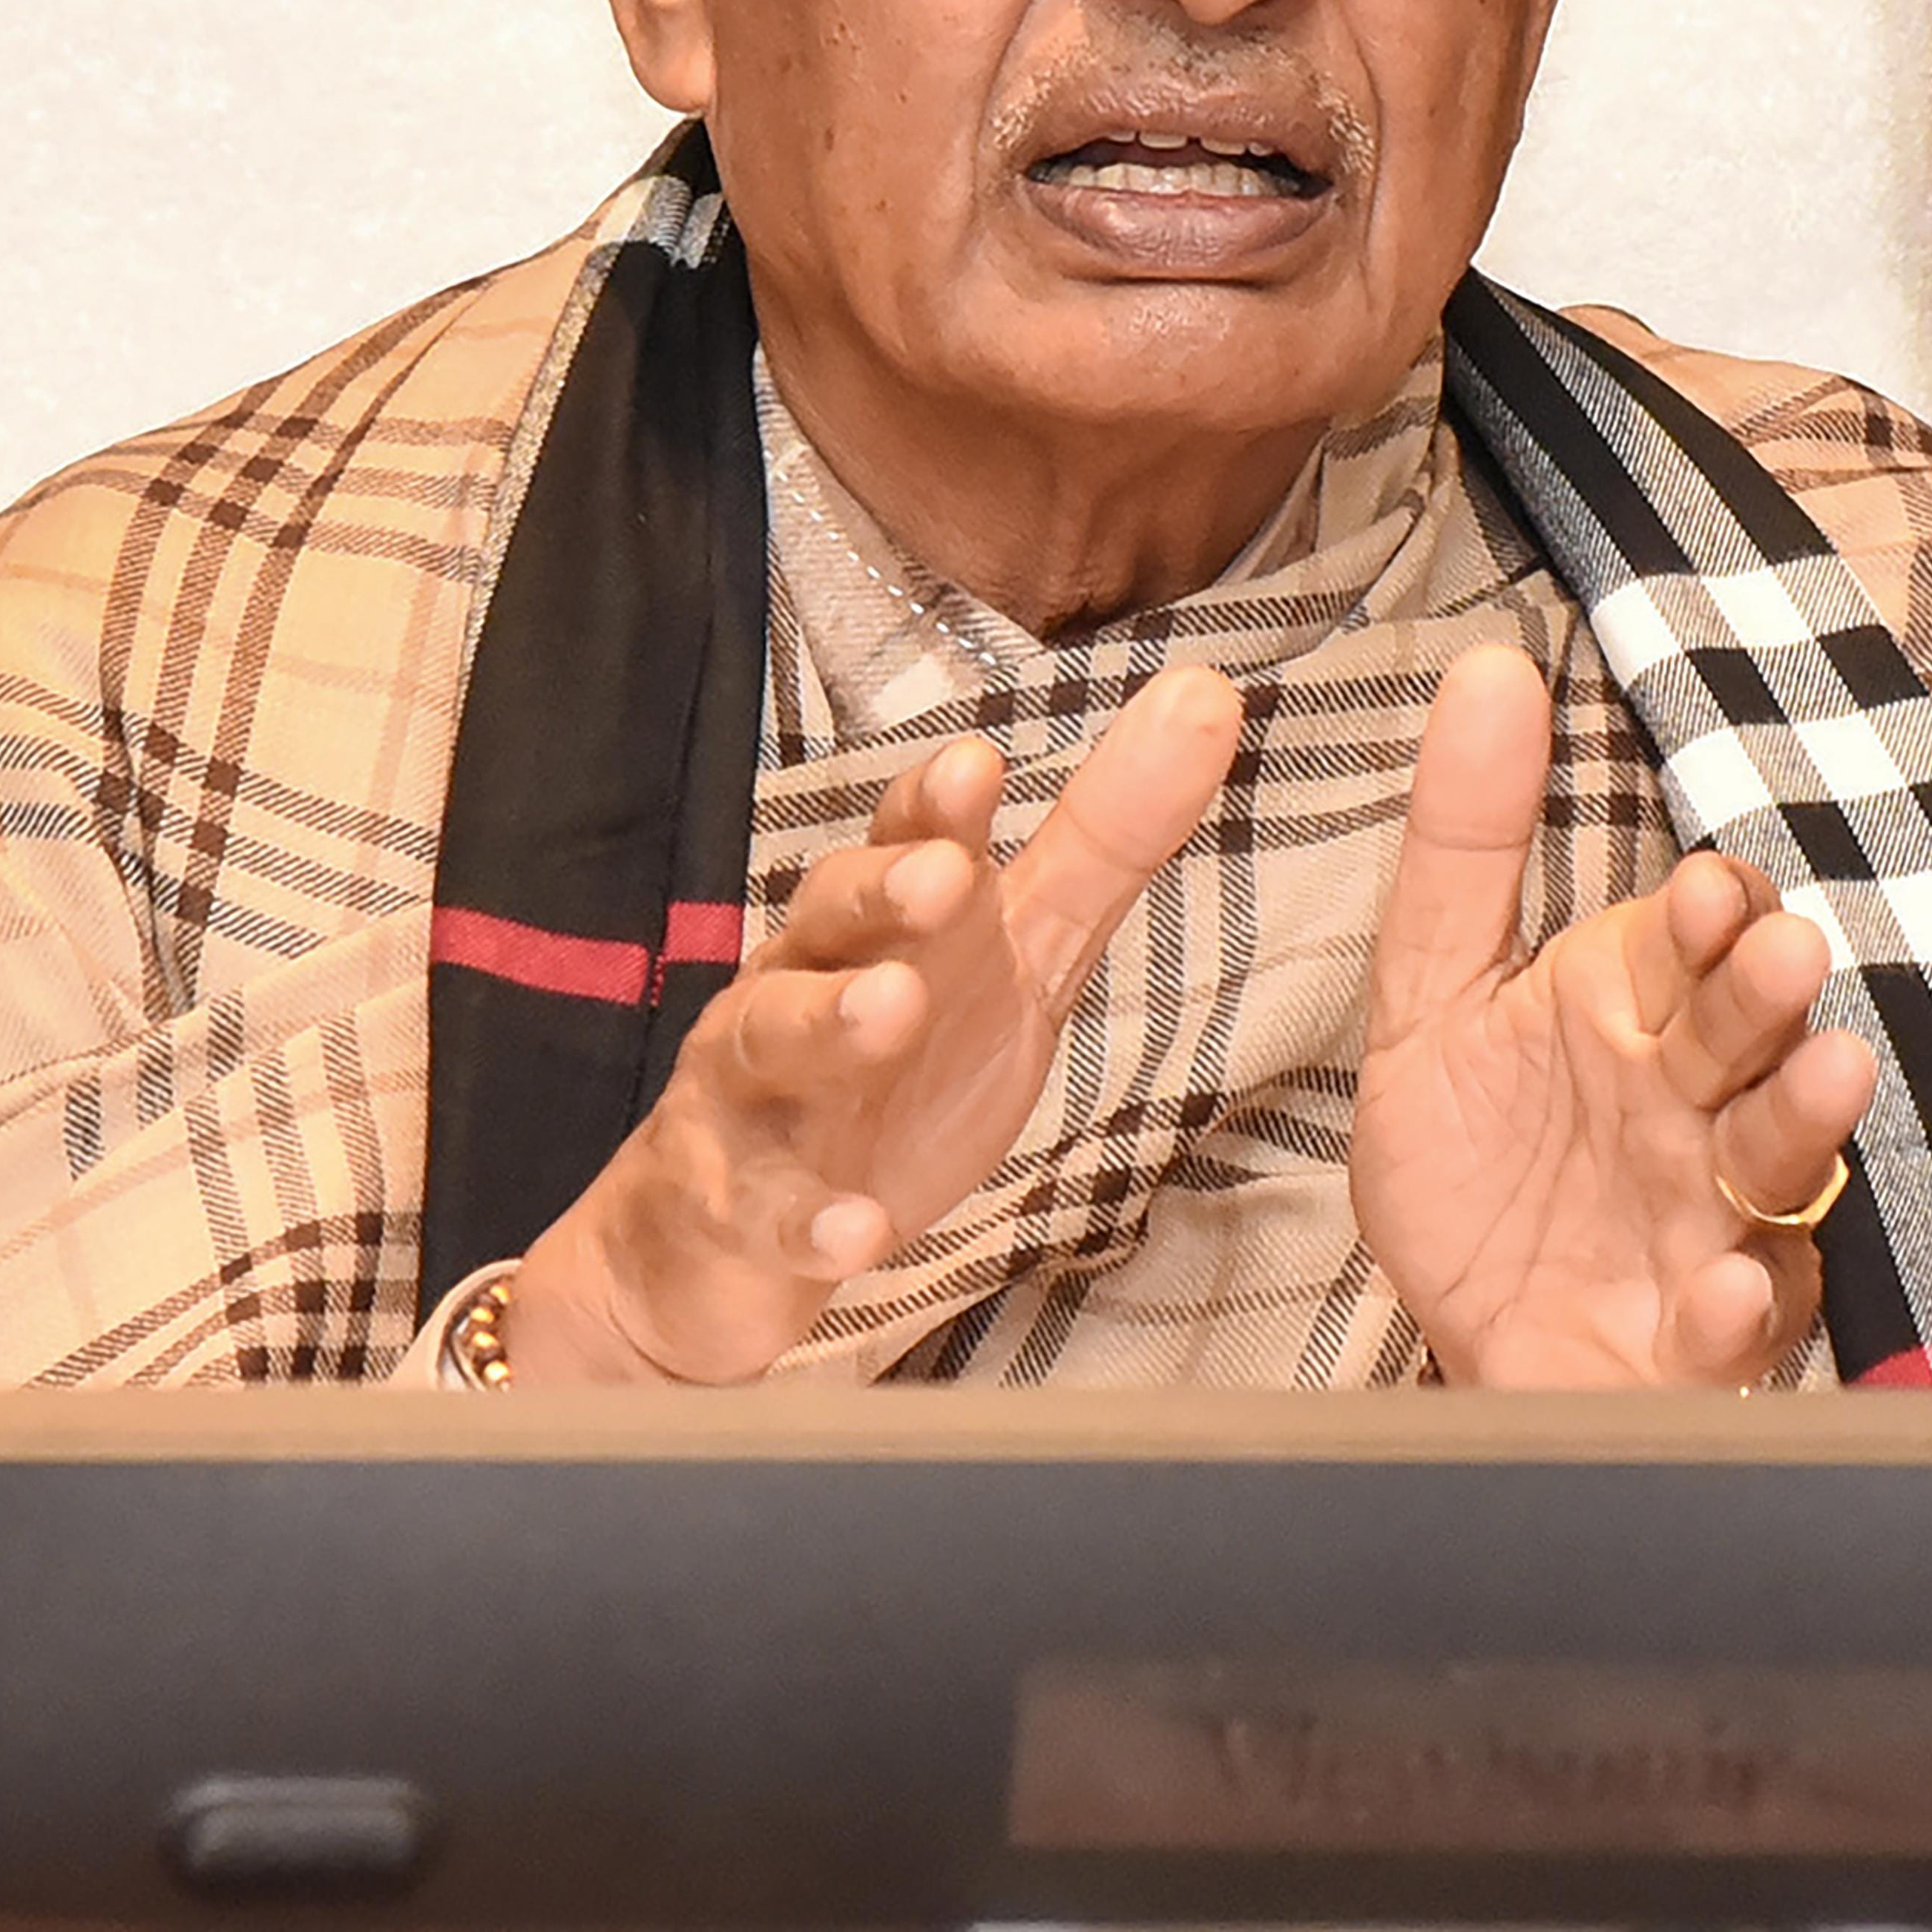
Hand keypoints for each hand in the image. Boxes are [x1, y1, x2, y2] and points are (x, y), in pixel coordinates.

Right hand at [496, 660, 1242, 1384]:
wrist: (724, 1235)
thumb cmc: (895, 1066)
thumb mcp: (1013, 955)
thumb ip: (1099, 843)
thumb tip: (1207, 696)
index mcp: (870, 922)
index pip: (893, 841)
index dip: (930, 807)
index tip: (977, 765)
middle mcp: (798, 981)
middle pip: (827, 923)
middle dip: (880, 892)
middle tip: (945, 872)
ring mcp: (753, 1093)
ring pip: (777, 1038)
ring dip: (833, 1021)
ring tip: (893, 1005)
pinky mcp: (732, 1205)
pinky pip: (765, 1210)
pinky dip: (809, 1219)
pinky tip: (858, 1231)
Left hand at [1352, 644, 1878, 1385]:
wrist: (1472, 1338)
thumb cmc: (1478, 1167)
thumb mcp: (1434, 1002)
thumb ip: (1462, 851)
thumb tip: (1488, 667)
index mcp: (1635, 1017)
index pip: (1689, 946)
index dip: (1705, 917)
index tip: (1709, 888)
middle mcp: (1694, 1110)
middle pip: (1747, 1040)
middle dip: (1769, 998)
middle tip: (1785, 951)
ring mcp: (1712, 1224)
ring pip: (1777, 1167)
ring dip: (1801, 1121)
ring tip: (1829, 1074)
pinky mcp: (1701, 1343)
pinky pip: (1735, 1328)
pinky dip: (1738, 1309)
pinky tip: (1724, 1284)